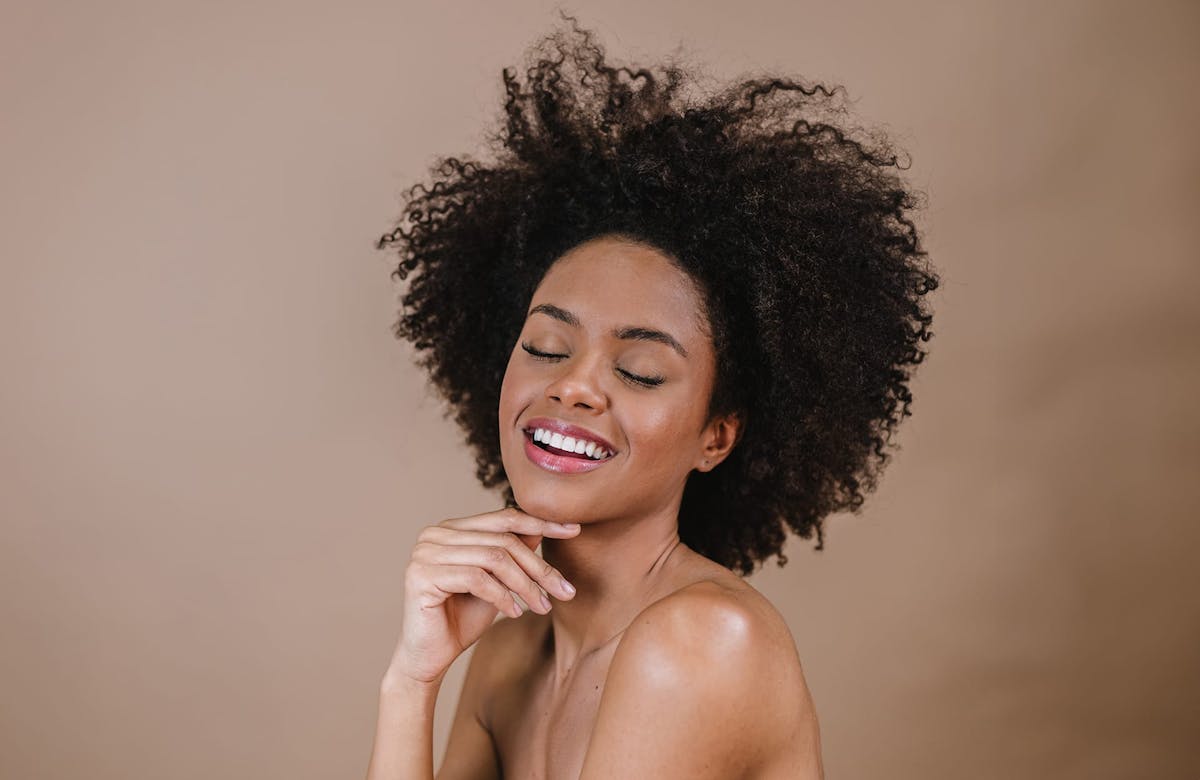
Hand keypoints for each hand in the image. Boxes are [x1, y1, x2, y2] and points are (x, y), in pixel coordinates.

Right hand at [384, 507, 580, 685]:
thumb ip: (512, 552)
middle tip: (564, 591)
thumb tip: (542, 527)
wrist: (429, 658)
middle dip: (539, 567)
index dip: (541, 523)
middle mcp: (434, 534)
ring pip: (494, 558)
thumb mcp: (497, 581)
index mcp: (451, 528)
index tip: (574, 531)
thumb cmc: (462, 619)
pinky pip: (477, 578)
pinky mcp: (422, 575)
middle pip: (502, 540)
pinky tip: (516, 613)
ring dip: (526, 585)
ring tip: (543, 607)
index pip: (504, 517)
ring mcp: (425, 553)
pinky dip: (503, 596)